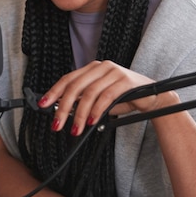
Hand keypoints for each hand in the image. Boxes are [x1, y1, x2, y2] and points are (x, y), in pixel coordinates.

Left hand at [38, 60, 179, 134]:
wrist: (152, 97)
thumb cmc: (125, 98)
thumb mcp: (100, 99)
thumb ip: (83, 101)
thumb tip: (63, 112)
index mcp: (93, 68)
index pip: (68, 78)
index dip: (54, 92)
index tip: (43, 105)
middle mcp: (102, 67)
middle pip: (75, 86)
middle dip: (63, 108)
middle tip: (57, 124)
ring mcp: (114, 72)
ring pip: (89, 94)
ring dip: (80, 115)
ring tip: (76, 129)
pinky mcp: (125, 81)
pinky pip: (106, 97)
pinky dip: (96, 111)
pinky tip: (92, 122)